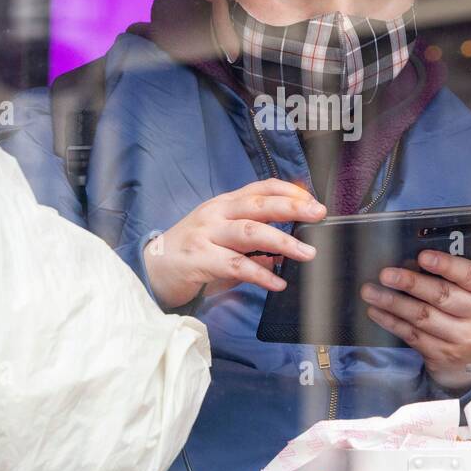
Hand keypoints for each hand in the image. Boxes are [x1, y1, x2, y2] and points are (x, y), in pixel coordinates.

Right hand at [144, 179, 326, 310]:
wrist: (151, 269)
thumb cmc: (191, 253)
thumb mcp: (222, 240)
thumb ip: (252, 244)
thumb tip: (283, 254)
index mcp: (224, 204)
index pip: (260, 188)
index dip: (288, 191)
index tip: (312, 199)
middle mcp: (216, 214)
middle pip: (258, 204)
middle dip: (292, 207)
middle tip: (318, 214)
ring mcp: (206, 235)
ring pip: (250, 232)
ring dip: (282, 242)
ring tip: (307, 254)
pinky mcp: (199, 259)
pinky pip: (235, 266)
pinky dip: (260, 274)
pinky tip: (277, 283)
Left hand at [360, 249, 470, 390]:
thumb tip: (450, 243)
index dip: (446, 264)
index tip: (422, 256)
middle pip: (442, 296)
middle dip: (410, 283)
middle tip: (386, 274)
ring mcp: (463, 339)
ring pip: (423, 317)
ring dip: (393, 303)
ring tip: (371, 291)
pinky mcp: (443, 355)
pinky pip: (413, 336)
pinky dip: (392, 322)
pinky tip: (376, 311)